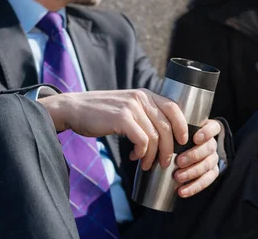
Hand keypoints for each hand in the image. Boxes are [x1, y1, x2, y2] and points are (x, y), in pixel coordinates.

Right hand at [39, 89, 187, 170]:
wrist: (74, 108)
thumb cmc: (101, 112)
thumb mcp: (127, 107)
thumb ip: (144, 115)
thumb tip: (162, 138)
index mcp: (145, 94)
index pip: (174, 107)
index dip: (182, 125)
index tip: (183, 142)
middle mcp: (141, 98)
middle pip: (167, 126)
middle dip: (169, 148)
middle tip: (164, 163)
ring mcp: (131, 107)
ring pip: (155, 136)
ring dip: (153, 155)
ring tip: (146, 164)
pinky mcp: (121, 118)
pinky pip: (142, 140)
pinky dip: (142, 152)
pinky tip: (135, 157)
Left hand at [173, 119, 221, 197]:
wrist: (181, 151)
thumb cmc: (177, 136)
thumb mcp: (176, 129)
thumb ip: (171, 129)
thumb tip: (157, 130)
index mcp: (207, 130)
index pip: (214, 128)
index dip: (207, 133)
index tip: (195, 138)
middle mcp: (212, 144)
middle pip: (209, 148)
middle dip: (194, 155)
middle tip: (179, 161)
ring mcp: (213, 159)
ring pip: (208, 165)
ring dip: (192, 172)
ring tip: (178, 177)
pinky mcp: (211, 173)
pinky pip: (206, 180)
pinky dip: (194, 187)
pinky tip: (182, 191)